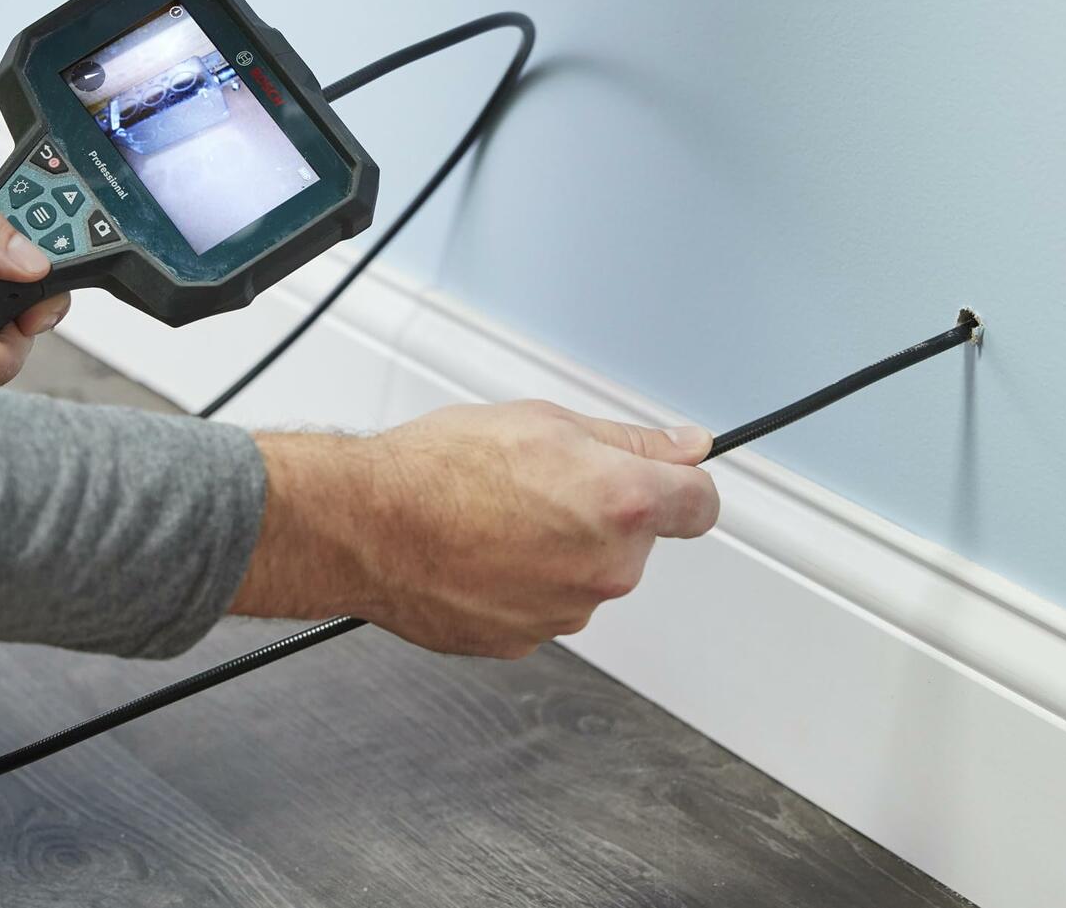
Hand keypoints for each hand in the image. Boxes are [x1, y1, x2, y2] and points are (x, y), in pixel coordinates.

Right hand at [232, 400, 717, 657]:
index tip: (667, 481)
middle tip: (538, 484)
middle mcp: (605, 569)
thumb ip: (630, 442)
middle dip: (601, 515)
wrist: (364, 524)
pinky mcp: (524, 642)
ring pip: (584, 576)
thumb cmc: (438, 469)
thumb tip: (685, 448)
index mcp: (623, 505)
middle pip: (635, 542)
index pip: (702, 505)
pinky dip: (520, 584)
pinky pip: (541, 606)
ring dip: (557, 551)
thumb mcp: (544, 421)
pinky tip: (478, 552)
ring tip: (494, 517)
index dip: (682, 487)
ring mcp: (565, 612)